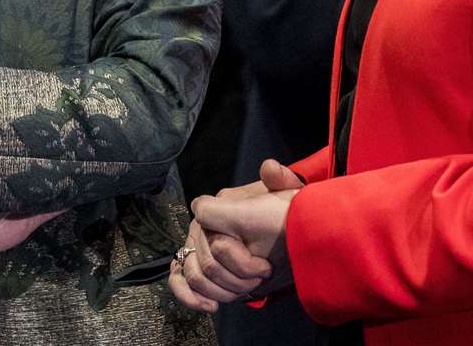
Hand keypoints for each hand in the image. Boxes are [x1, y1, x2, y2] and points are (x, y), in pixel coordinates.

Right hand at [171, 159, 302, 312]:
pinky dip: (190, 297)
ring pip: (193, 275)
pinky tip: (210, 306)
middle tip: (263, 276)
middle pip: (204, 259)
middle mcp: (205, 227)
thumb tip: (269, 167)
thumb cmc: (287, 218)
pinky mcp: (200, 269)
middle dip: (235, 276)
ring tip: (248, 290)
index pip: (204, 213)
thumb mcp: (289, 196)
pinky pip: (180, 281)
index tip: (261, 263)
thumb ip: (279, 180)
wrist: (291, 243)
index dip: (232, 248)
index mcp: (221, 205)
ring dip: (223, 291)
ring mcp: (200, 249)